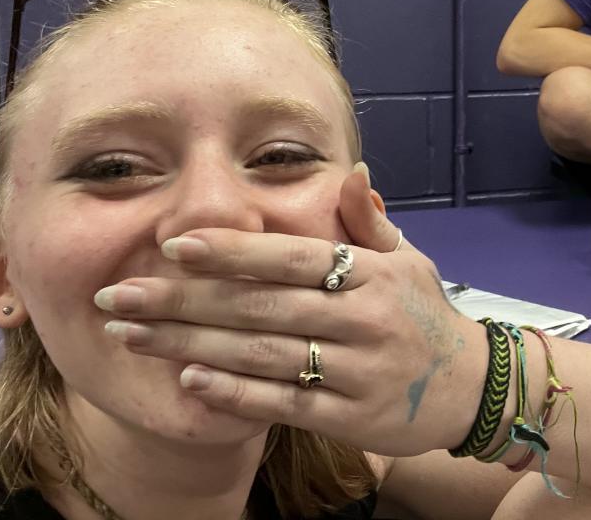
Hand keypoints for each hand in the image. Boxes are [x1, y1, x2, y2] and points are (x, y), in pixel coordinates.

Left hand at [95, 165, 486, 457]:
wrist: (471, 385)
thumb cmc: (422, 313)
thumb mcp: (405, 259)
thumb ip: (367, 223)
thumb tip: (351, 172)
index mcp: (370, 274)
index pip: (292, 257)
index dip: (233, 250)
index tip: (174, 244)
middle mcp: (363, 319)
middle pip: (261, 307)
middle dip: (183, 301)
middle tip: (120, 296)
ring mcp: (357, 372)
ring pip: (262, 356)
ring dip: (190, 347)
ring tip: (132, 337)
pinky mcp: (352, 418)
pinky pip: (283, 404)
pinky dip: (234, 394)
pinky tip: (188, 381)